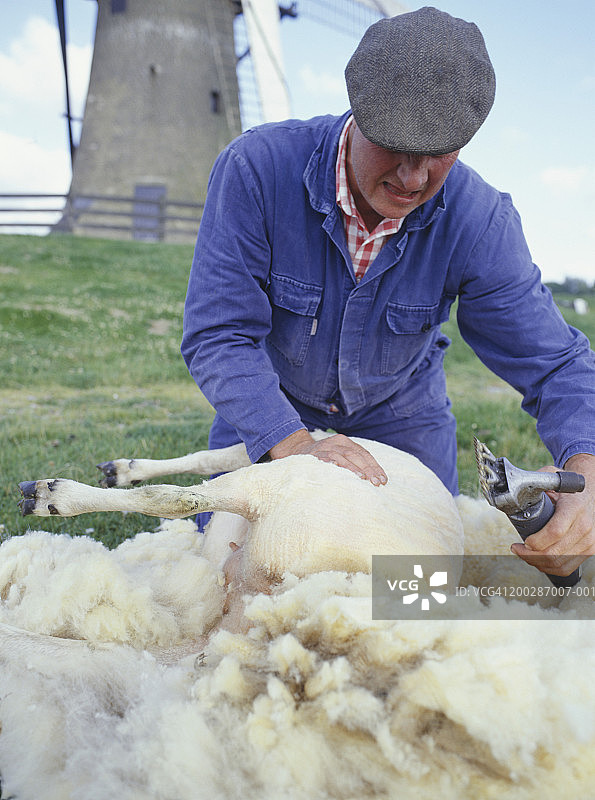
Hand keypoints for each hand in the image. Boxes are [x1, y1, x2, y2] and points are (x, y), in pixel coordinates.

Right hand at [268, 430, 387, 485]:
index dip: (375, 466)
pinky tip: (346, 475)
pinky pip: (328, 459)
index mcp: (344, 442)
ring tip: (366, 480)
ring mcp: (325, 447)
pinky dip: (339, 466)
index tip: (383, 480)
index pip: (364, 453)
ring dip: (356, 469)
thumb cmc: (321, 458)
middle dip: (369, 469)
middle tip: (378, 483)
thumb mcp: (337, 456)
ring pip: (345, 456)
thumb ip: (351, 463)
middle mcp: (336, 442)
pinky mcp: (315, 454)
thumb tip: (372, 479)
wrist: (295, 451)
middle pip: (357, 455)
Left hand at [510, 453, 594, 576]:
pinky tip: (537, 561)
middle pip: (554, 552)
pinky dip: (549, 568)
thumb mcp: (553, 477)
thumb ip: (536, 480)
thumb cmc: (568, 488)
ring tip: (524, 554)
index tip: (522, 541)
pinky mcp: (589, 550)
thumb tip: (516, 487)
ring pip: (559, 563)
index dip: (536, 541)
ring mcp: (589, 541)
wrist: (591, 493)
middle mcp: (585, 526)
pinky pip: (566, 568)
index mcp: (574, 507)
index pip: (555, 531)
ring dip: (536, 562)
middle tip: (516, 549)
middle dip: (529, 554)